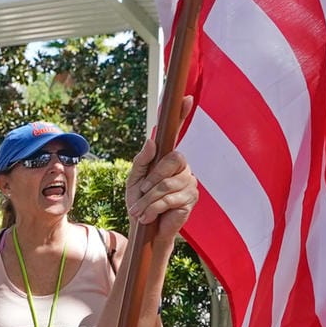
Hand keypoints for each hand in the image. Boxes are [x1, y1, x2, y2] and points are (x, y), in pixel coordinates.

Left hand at [126, 99, 197, 237]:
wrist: (145, 229)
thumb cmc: (140, 202)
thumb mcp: (135, 180)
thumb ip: (142, 161)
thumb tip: (152, 140)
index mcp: (168, 159)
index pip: (177, 133)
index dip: (182, 115)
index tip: (186, 97)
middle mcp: (182, 167)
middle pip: (172, 159)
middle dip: (152, 178)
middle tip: (142, 193)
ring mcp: (190, 182)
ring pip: (166, 184)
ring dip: (147, 200)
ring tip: (140, 211)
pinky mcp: (191, 198)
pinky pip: (168, 199)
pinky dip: (152, 208)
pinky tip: (149, 216)